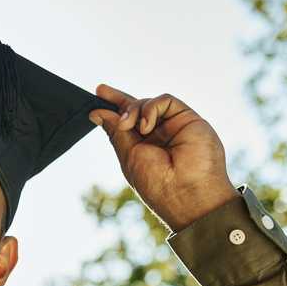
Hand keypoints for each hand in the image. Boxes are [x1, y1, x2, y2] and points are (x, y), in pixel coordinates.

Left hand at [88, 83, 238, 231]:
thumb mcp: (128, 155)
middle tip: (101, 93)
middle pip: (137, 107)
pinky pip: (166, 101)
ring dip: (133, 109)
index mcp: (144, 147)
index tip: (98, 93)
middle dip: (119, 99)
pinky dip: (151, 108)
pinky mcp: (188, 118)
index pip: (128, 121)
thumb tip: (98, 113)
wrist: (186, 192)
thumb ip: (116, 132)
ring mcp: (174, 126)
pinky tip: (146, 126)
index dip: (113, 106)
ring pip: (149, 103)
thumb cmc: (157, 183)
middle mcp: (160, 135)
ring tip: (127, 125)